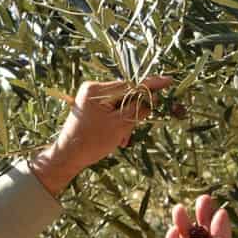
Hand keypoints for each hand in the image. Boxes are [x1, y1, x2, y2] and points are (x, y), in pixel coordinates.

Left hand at [30, 76, 172, 194]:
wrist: (68, 156)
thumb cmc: (92, 142)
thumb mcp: (120, 126)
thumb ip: (138, 110)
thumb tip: (152, 99)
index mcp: (97, 89)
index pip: (130, 85)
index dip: (151, 85)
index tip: (169, 80)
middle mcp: (92, 89)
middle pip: (126, 96)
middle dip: (133, 114)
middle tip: (130, 131)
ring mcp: (90, 97)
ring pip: (120, 105)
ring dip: (125, 122)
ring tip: (122, 140)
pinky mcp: (90, 107)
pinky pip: (112, 111)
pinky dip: (118, 123)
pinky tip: (117, 138)